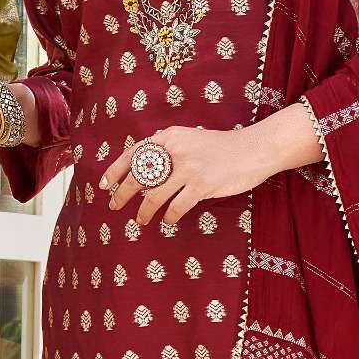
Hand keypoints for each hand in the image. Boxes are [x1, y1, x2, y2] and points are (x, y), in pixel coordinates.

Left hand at [101, 123, 282, 228]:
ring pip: (154, 196)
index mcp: (169, 137)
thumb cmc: (222, 148)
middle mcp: (174, 150)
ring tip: (140, 221)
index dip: (115, 170)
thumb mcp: (190, 140)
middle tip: (114, 205)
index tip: (105, 185)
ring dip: (144, 212)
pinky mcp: (201, 184)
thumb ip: (169, 152)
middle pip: (138, 176)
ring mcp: (188, 168)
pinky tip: (168, 221)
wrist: (253, 149)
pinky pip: (176, 207)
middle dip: (122, 194)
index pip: (133, 153)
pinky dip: (169, 217)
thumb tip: (144, 174)